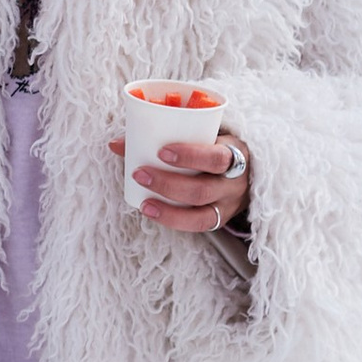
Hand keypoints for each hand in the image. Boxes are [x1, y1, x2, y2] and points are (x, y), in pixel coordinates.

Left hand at [109, 121, 252, 237]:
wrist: (246, 170)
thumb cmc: (214, 146)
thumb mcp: (201, 135)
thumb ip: (164, 134)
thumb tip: (116, 144)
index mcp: (235, 153)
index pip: (217, 157)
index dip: (190, 156)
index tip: (162, 152)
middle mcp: (235, 183)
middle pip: (204, 190)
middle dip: (168, 184)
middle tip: (140, 173)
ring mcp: (230, 205)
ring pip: (201, 215)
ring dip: (168, 209)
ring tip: (143, 201)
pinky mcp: (221, 220)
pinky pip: (198, 226)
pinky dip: (172, 220)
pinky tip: (151, 212)